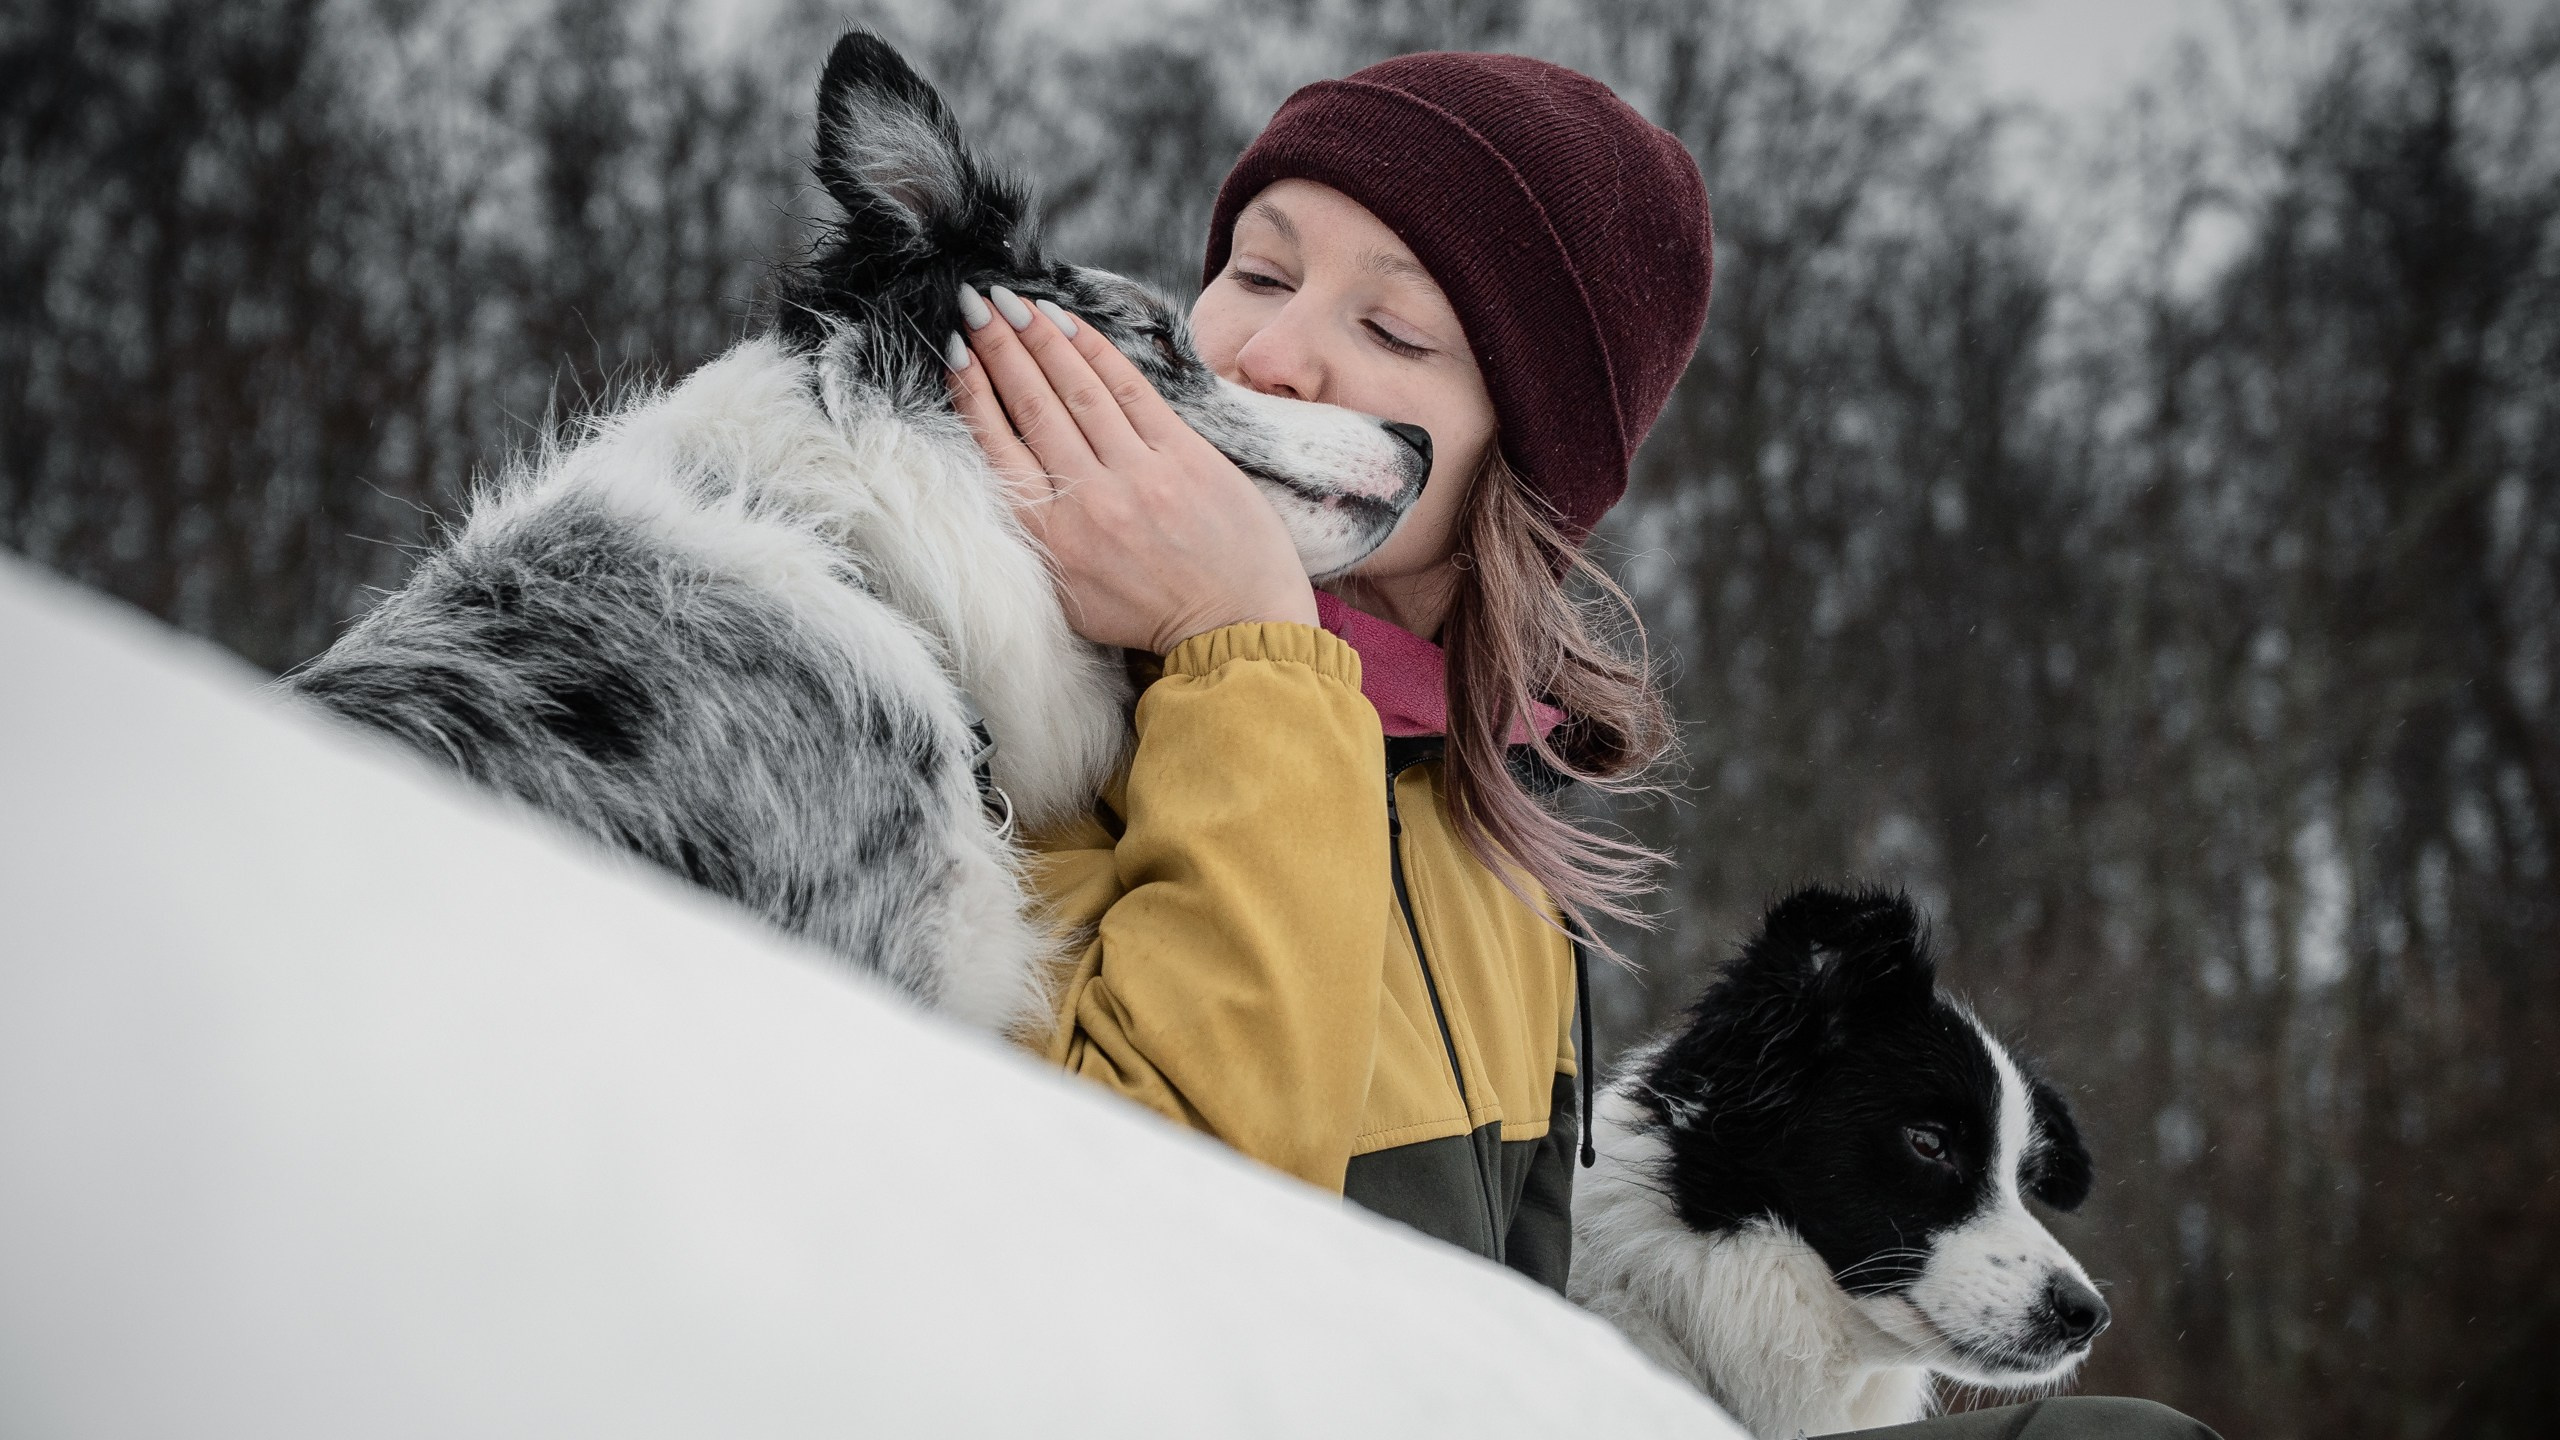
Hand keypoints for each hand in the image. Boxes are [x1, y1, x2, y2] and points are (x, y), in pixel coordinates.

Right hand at [945, 284, 1317, 654]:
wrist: (1234, 628)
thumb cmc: (1149, 615)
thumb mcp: (1069, 594)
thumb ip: (1035, 535)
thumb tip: (1007, 464)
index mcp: (1049, 540)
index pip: (998, 447)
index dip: (972, 391)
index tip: (956, 349)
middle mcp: (1087, 502)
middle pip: (1033, 406)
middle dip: (999, 347)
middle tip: (974, 302)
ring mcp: (1137, 476)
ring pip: (1076, 390)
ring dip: (1040, 338)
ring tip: (1011, 302)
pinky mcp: (1183, 457)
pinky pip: (1129, 390)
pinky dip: (1095, 352)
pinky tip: (1069, 323)